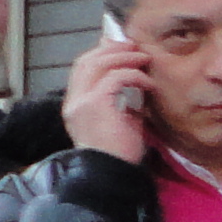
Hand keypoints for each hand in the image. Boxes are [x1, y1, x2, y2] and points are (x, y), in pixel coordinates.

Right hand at [64, 38, 153, 164]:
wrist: (114, 175)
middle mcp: (73, 102)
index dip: (100, 53)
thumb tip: (132, 77)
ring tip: (143, 58)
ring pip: (98, 63)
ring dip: (123, 57)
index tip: (121, 47)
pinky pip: (115, 78)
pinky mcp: (95, 105)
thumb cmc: (119, 154)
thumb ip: (120, 99)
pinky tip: (148, 83)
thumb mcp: (119, 120)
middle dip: (110, 49)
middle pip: (86, 61)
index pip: (82, 69)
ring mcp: (81, 102)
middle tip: (133, 46)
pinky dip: (134, 76)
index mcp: (75, 106)